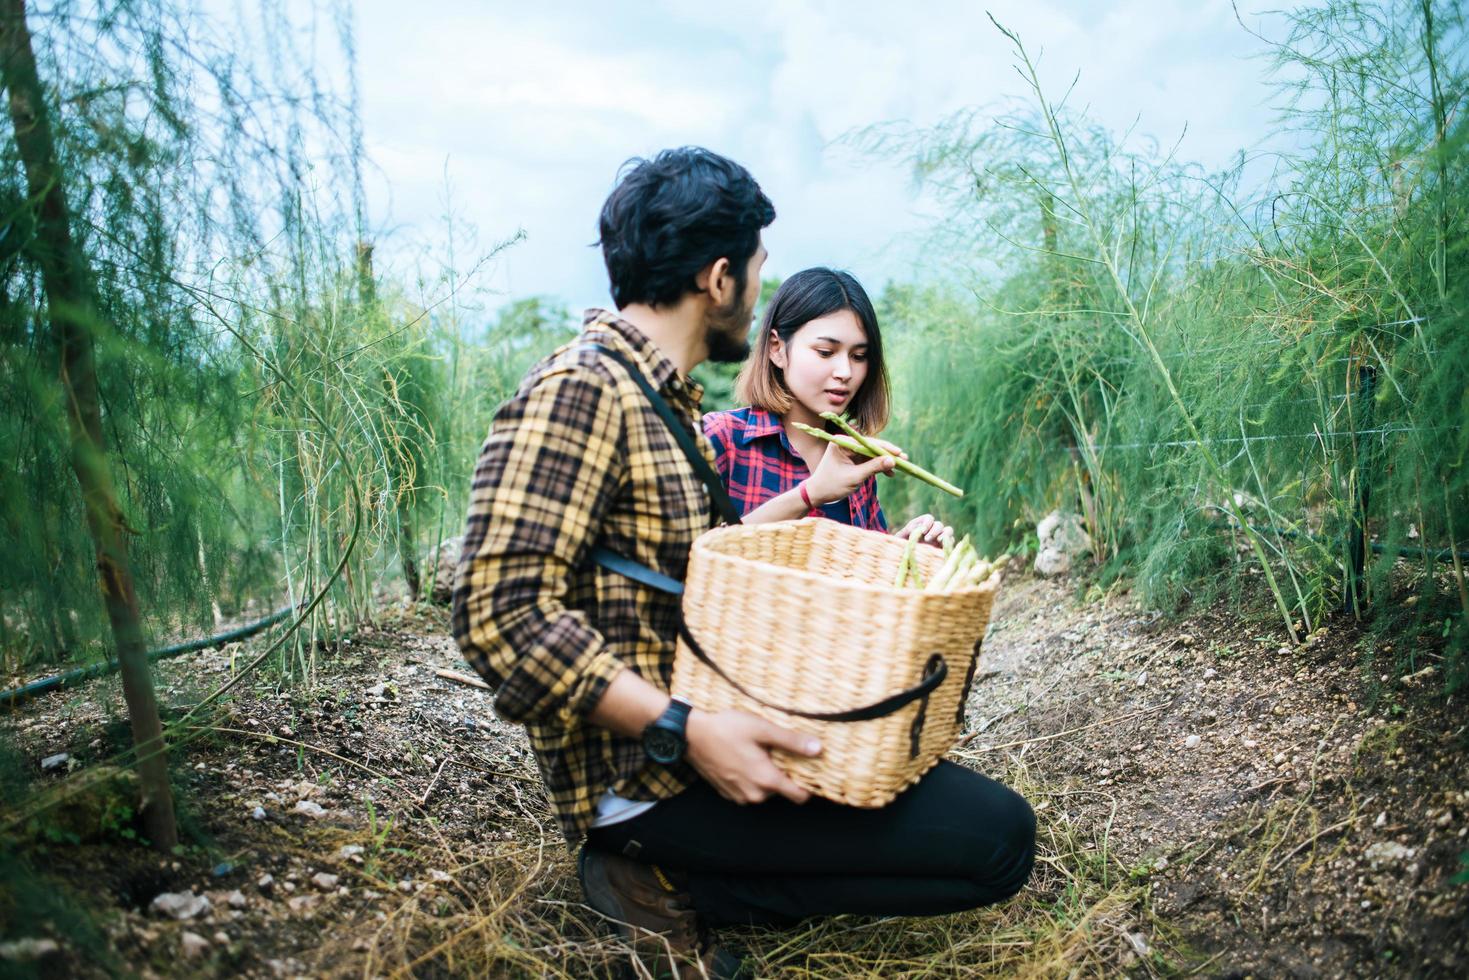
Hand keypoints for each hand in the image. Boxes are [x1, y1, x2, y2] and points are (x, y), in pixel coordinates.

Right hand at [684, 708, 820, 804]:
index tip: (811, 770)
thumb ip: (792, 741)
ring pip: (764, 790)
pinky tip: (743, 758)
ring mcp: (739, 795)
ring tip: (759, 752)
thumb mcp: (762, 729)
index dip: (809, 785)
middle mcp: (754, 794)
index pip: (800, 796)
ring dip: (765, 775)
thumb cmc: (727, 728)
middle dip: (783, 774)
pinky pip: (748, 789)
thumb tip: (818, 749)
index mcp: (766, 780)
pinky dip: (750, 777)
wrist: (691, 734)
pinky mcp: (727, 792)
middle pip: (781, 791)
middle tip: (778, 751)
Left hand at [805, 440, 896, 505]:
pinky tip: (890, 473)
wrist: (817, 494)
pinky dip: (878, 466)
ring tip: (900, 467)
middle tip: (904, 459)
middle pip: (871, 447)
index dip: (885, 448)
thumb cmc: (832, 485)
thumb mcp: (854, 477)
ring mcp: (850, 451)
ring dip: (884, 461)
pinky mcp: (853, 459)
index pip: (868, 442)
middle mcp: (846, 443)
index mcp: (842, 442)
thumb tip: (892, 461)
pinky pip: (869, 460)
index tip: (899, 453)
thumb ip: (873, 468)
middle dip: (887, 454)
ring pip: (872, 454)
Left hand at [895, 514, 952, 546]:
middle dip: (934, 530)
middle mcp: (932, 532)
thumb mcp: (900, 540)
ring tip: (939, 540)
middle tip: (926, 539)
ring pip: (948, 531)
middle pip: (939, 524)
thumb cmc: (900, 550)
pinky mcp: (944, 549)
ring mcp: (939, 540)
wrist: (904, 564)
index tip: (922, 531)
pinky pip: (951, 543)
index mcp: (922, 527)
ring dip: (945, 534)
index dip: (927, 522)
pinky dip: (949, 543)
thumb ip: (907, 531)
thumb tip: (917, 528)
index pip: (929, 518)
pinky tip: (943, 548)